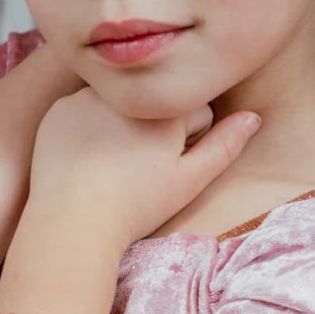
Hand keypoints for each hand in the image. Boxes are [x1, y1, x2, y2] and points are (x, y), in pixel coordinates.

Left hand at [23, 85, 261, 248]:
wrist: (71, 222)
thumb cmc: (137, 206)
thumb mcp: (190, 181)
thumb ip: (226, 145)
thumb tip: (254, 117)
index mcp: (165, 106)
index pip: (194, 110)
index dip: (187, 142)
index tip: (165, 165)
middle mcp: (129, 91)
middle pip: (156, 105)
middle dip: (154, 128)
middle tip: (136, 167)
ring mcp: (88, 96)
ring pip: (120, 105)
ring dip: (121, 124)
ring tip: (110, 164)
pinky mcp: (60, 109)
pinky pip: (84, 111)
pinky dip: (87, 128)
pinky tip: (84, 158)